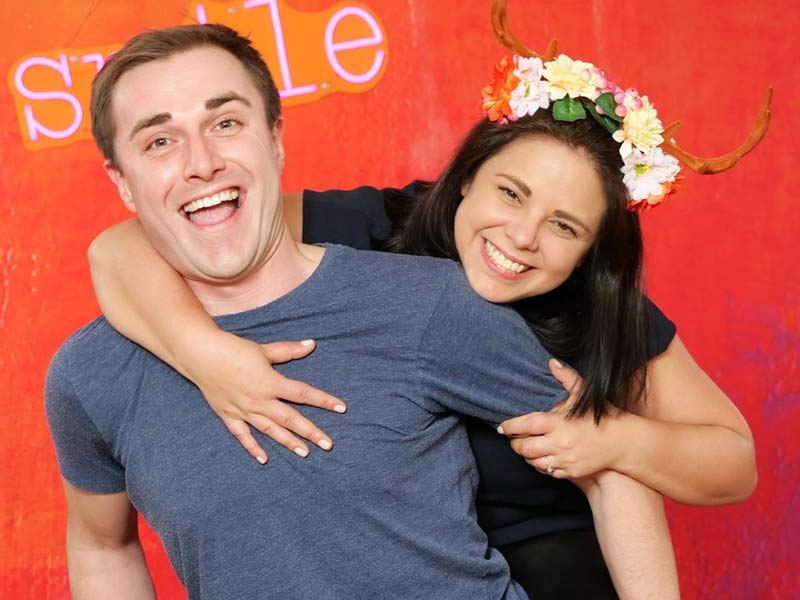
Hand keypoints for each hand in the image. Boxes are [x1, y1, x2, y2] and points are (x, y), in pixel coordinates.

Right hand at [188, 333, 345, 463]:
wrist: (201, 355)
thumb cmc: (233, 349)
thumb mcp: (264, 349)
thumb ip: (289, 351)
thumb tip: (312, 344)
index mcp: (271, 382)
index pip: (304, 394)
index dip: (324, 401)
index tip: (341, 408)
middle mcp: (259, 400)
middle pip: (290, 419)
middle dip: (311, 432)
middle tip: (328, 444)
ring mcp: (244, 410)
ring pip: (270, 430)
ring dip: (288, 442)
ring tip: (305, 453)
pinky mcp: (229, 415)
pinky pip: (243, 435)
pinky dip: (253, 448)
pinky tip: (264, 459)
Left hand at [498, 359, 620, 478]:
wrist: (623, 442)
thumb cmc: (601, 415)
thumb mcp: (583, 394)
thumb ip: (566, 378)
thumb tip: (552, 362)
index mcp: (559, 422)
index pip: (526, 425)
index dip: (510, 427)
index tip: (502, 427)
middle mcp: (560, 442)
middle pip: (525, 447)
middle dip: (515, 443)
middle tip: (514, 438)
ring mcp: (565, 459)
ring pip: (533, 462)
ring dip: (526, 455)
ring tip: (527, 447)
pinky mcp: (570, 471)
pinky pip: (547, 471)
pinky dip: (541, 465)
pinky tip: (542, 457)